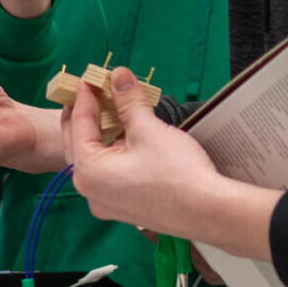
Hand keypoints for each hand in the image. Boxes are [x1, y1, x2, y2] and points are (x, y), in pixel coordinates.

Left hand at [62, 67, 278, 259]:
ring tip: (109, 109)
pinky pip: (109, 175)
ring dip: (100, 135)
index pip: (79, 125)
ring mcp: (105, 203)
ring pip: (95, 161)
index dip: (85, 97)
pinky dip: (112, 154)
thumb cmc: (178, 173)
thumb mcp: (148, 129)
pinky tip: (124, 137)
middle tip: (92, 92)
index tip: (89, 77)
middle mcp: (90, 192)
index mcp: (88, 172)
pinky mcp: (123, 207)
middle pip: (79, 144)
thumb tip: (119, 76)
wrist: (208, 211)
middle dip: (86, 116)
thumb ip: (128, 101)